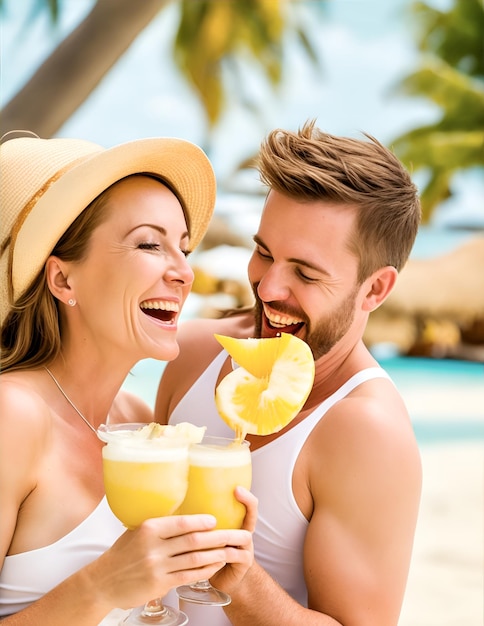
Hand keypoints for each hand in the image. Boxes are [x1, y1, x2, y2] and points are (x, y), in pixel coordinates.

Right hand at [88, 513, 245, 609]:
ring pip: (195, 559)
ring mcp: (157, 567)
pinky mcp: (159, 585)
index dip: (201, 521)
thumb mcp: (137, 532)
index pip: (181, 523)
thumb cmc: (122, 553)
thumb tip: (185, 515)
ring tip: (231, 550)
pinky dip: (205, 570)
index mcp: (148, 529)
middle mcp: (153, 547)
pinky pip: (189, 576)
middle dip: (219, 537)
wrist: (103, 582)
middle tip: (236, 534)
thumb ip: (160, 526)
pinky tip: (215, 565)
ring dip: (216, 554)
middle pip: (193, 540)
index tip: (215, 519)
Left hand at [208, 486, 257, 594]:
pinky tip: (207, 551)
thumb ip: (202, 522)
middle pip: (251, 516)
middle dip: (246, 503)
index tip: (236, 487)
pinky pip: (233, 555)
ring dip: (227, 531)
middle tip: (236, 491)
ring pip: (243, 535)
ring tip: (214, 528)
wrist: (224, 581)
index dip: (246, 497)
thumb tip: (177, 504)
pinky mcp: (243, 563)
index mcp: (238, 525)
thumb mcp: (208, 535)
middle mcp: (245, 534)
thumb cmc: (211, 555)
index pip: (249, 506)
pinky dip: (219, 552)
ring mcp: (247, 548)